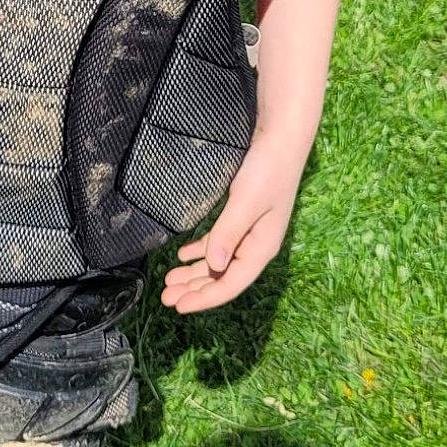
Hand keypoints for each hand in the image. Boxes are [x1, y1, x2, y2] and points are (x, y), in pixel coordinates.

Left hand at [160, 137, 296, 312]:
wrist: (281, 140)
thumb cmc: (267, 170)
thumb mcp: (246, 202)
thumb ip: (229, 233)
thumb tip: (215, 267)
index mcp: (261, 248)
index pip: (230, 284)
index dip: (205, 298)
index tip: (179, 306)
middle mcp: (255, 245)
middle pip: (222, 277)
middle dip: (194, 289)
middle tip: (165, 297)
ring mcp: (249, 232)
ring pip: (218, 261)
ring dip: (194, 272)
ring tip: (169, 281)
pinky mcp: (242, 217)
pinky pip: (219, 242)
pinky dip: (200, 251)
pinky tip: (183, 255)